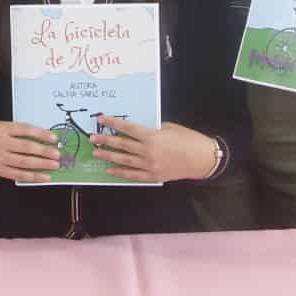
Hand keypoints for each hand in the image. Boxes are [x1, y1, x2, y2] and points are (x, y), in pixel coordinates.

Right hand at [0, 121, 60, 181]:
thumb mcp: (3, 126)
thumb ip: (20, 132)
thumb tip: (44, 139)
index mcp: (1, 128)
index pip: (25, 130)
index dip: (41, 134)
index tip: (54, 138)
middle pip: (26, 147)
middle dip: (44, 151)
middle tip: (57, 154)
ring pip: (24, 162)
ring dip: (41, 164)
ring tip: (54, 165)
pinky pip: (18, 174)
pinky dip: (33, 176)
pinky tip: (44, 177)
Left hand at [90, 118, 215, 182]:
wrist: (202, 159)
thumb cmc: (188, 139)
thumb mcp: (169, 127)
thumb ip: (152, 129)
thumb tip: (138, 131)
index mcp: (152, 136)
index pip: (127, 128)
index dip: (113, 123)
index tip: (101, 119)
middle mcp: (148, 151)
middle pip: (122, 145)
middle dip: (106, 141)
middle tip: (92, 138)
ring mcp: (149, 165)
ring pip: (124, 160)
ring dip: (109, 156)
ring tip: (96, 153)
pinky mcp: (153, 176)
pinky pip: (133, 175)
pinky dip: (120, 173)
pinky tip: (110, 170)